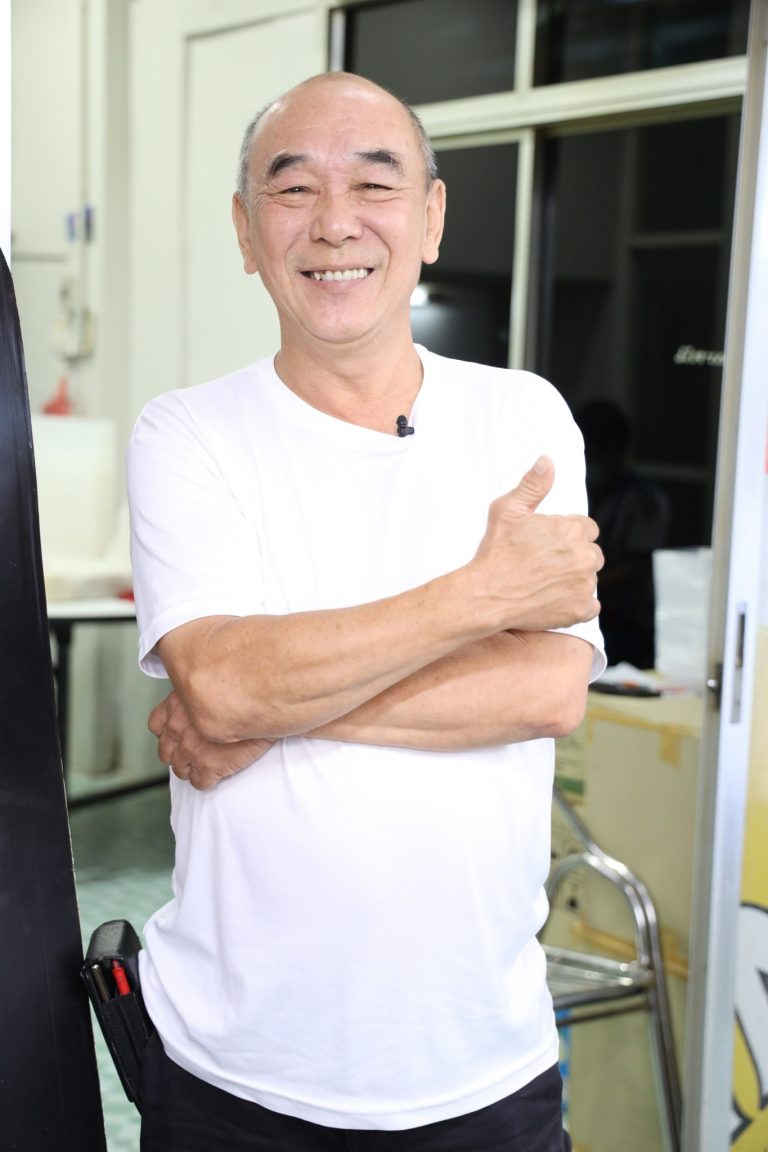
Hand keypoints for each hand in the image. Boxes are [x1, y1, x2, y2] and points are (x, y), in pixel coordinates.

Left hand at [148, 690, 275, 789]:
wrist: (266, 701)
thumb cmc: (245, 690)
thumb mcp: (212, 682)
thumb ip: (199, 693)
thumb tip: (201, 697)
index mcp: (176, 705)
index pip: (157, 726)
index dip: (171, 733)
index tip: (184, 734)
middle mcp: (177, 727)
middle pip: (166, 752)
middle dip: (181, 753)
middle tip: (199, 751)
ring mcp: (190, 748)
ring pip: (179, 770)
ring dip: (192, 768)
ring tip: (209, 762)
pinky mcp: (208, 765)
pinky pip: (199, 782)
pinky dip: (208, 780)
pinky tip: (220, 771)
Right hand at [471, 456, 602, 631]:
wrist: (487, 594)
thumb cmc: (496, 552)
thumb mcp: (508, 509)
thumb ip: (532, 485)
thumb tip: (546, 462)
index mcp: (573, 529)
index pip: (587, 529)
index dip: (568, 535)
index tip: (549, 544)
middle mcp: (584, 556)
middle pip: (592, 554)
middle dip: (574, 557)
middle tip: (545, 564)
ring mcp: (584, 584)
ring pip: (589, 578)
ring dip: (574, 580)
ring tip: (546, 583)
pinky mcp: (580, 609)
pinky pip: (591, 605)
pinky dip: (577, 604)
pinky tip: (555, 600)